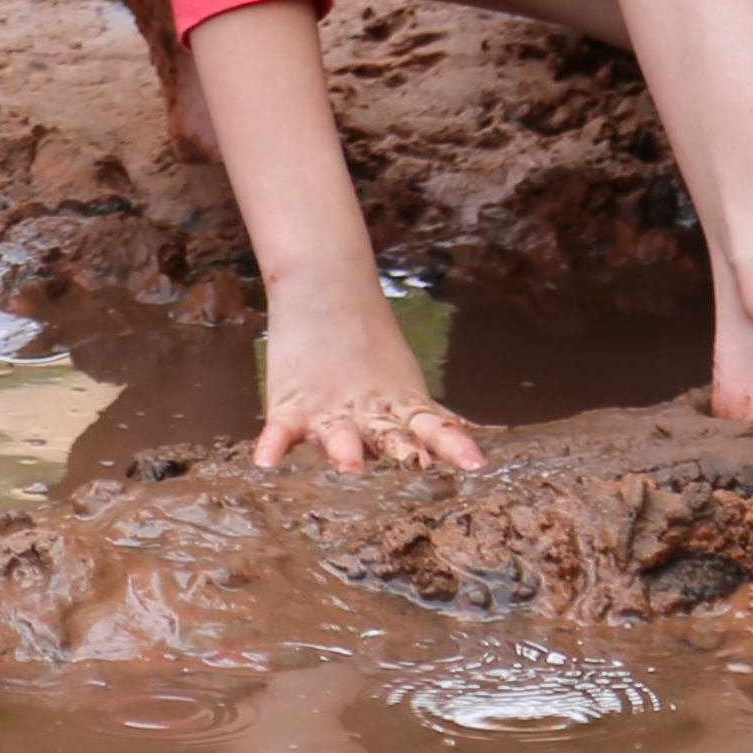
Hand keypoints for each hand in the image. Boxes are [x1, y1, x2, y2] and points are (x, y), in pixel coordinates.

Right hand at [253, 300, 486, 473]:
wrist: (325, 287)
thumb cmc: (372, 348)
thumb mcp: (409, 387)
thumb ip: (438, 421)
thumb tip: (486, 440)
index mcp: (399, 408)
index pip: (433, 428)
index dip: (455, 444)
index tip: (476, 463)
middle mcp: (368, 414)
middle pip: (389, 435)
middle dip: (402, 451)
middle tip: (416, 464)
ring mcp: (329, 412)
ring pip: (339, 435)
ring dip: (346, 451)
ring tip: (349, 465)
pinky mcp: (291, 407)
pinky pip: (280, 430)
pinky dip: (272, 444)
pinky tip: (265, 461)